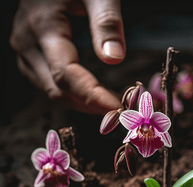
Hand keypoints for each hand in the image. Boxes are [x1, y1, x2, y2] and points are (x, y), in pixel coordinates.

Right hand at [10, 0, 124, 114]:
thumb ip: (106, 23)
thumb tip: (114, 60)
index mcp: (43, 26)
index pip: (66, 75)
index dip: (92, 96)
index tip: (118, 107)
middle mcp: (27, 42)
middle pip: (56, 88)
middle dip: (89, 104)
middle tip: (123, 111)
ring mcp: (24, 48)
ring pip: (50, 89)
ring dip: (80, 102)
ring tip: (112, 105)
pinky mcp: (29, 51)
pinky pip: (46, 81)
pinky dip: (71, 93)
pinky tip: (93, 94)